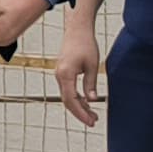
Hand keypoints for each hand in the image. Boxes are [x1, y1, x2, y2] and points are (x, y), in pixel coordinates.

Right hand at [51, 6, 104, 125]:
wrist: (77, 29)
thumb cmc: (85, 44)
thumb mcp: (92, 65)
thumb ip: (90, 84)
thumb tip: (92, 100)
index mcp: (65, 75)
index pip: (71, 100)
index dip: (81, 113)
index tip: (90, 121)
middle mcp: (59, 76)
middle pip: (68, 101)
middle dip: (80, 113)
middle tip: (93, 122)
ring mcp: (60, 74)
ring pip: (68, 96)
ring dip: (79, 106)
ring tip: (93, 115)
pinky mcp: (63, 72)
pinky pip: (68, 90)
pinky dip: (77, 98)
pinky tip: (87, 103)